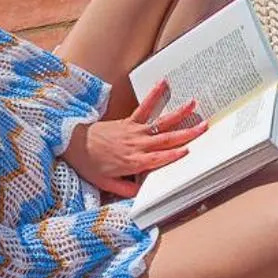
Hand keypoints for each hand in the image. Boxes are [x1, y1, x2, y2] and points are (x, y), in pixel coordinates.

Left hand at [62, 83, 205, 197]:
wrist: (73, 144)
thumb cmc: (89, 165)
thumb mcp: (105, 183)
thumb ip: (124, 189)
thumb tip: (140, 194)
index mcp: (132, 162)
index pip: (157, 159)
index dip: (173, 155)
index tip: (188, 150)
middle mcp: (136, 145)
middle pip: (165, 140)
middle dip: (186, 133)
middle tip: (204, 127)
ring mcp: (133, 131)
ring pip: (160, 123)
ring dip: (178, 114)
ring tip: (193, 104)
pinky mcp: (128, 121)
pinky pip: (144, 108)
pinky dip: (154, 96)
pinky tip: (163, 84)